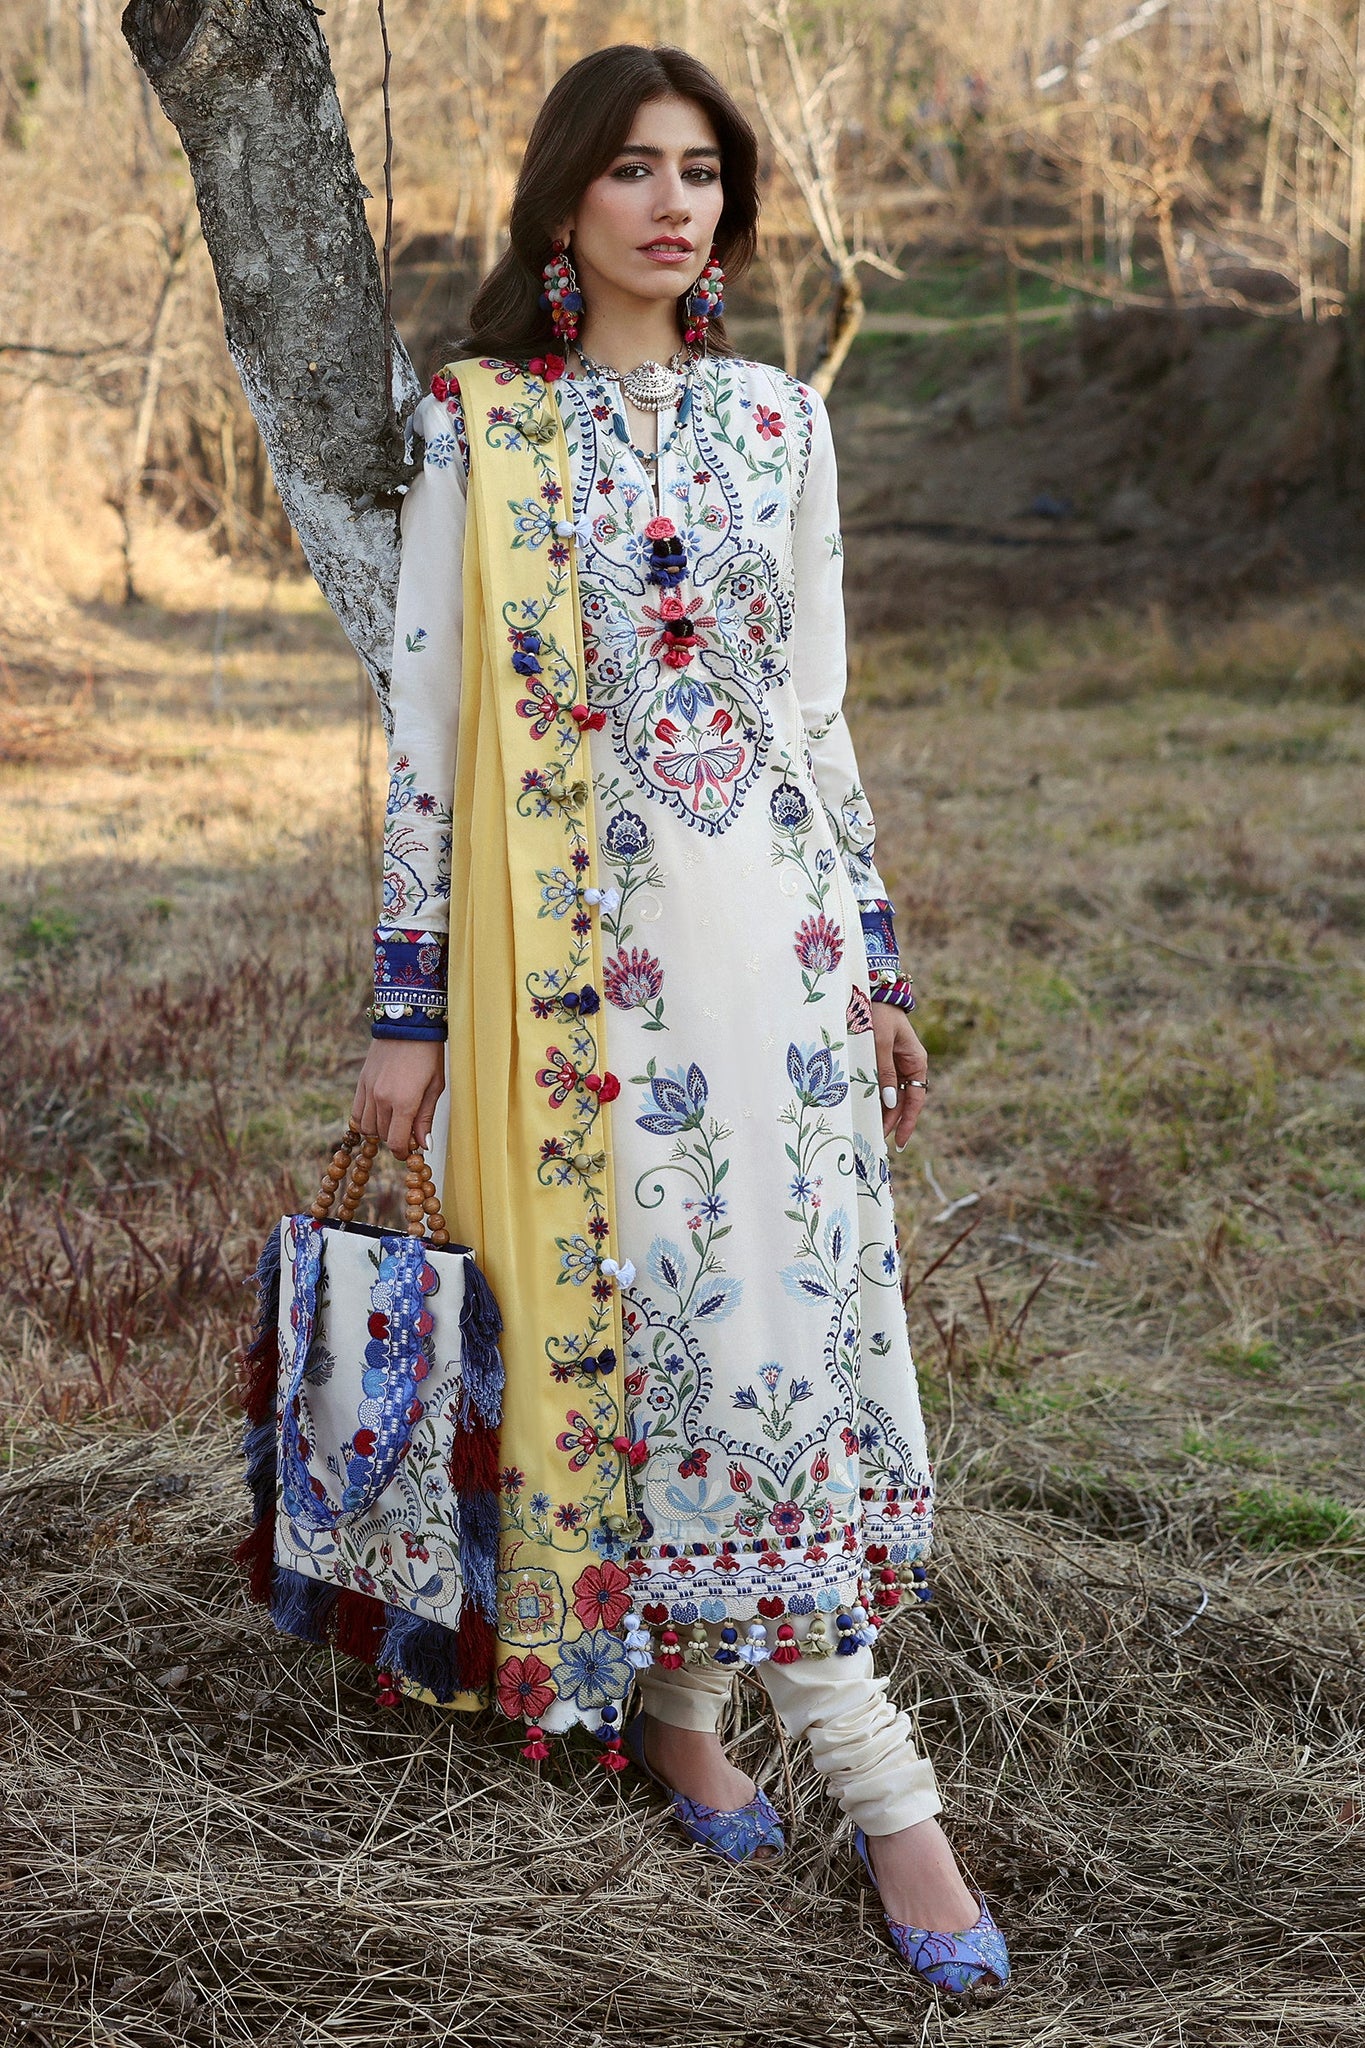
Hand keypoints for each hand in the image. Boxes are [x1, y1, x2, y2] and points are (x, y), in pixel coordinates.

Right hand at [352, 1037, 445, 1155]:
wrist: (407, 1026)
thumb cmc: (428, 1055)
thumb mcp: (435, 1087)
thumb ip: (425, 1118)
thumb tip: (422, 1146)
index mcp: (404, 1102)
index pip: (397, 1143)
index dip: (404, 1153)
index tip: (410, 1151)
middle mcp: (382, 1098)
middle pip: (383, 1136)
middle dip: (396, 1139)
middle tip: (408, 1131)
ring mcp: (368, 1090)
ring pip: (367, 1128)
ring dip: (380, 1130)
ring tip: (394, 1121)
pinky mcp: (361, 1082)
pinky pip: (356, 1113)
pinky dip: (366, 1119)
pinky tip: (379, 1114)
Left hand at [873, 1004, 928, 1149]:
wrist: (871, 990)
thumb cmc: (878, 1013)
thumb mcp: (880, 1042)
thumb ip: (884, 1071)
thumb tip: (890, 1103)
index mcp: (916, 1062)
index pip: (915, 1100)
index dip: (908, 1122)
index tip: (899, 1142)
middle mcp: (908, 1067)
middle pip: (901, 1102)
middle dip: (890, 1121)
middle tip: (874, 1140)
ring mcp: (895, 1064)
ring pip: (889, 1095)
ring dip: (880, 1112)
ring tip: (866, 1130)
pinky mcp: (881, 1061)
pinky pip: (879, 1084)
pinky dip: (872, 1097)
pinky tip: (862, 1109)